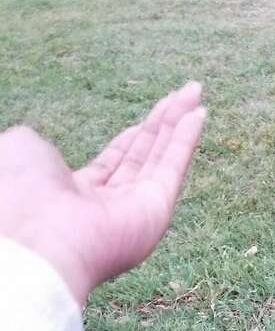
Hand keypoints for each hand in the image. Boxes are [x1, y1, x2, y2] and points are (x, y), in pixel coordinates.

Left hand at [0, 82, 205, 303]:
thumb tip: (35, 138)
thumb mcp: (20, 151)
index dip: (132, 137)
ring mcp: (136, 209)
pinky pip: (174, 166)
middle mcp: (110, 203)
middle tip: (182, 94)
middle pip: (144, 154)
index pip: (113, 161)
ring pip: (162, 156)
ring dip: (179, 123)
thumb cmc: (19, 194)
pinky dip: (187, 139)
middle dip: (162, 122)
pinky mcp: (157, 210)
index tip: (147, 118)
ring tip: (195, 93)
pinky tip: (198, 114)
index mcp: (75, 192)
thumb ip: (37, 143)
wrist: (35, 237)